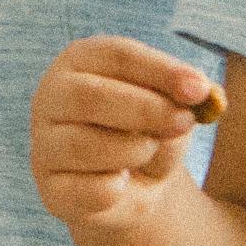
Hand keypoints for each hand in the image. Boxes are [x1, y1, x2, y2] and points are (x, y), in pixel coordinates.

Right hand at [30, 34, 226, 232]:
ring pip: (83, 144)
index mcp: (81, 61)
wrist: (133, 186)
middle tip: (184, 122)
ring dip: (133, 150)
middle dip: (146, 110)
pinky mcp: (50, 188)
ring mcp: (44, 144)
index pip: (116, 55)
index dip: (161, 71)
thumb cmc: (149, 131)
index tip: (199, 89)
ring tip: (149, 152)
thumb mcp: (171, 109)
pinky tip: (123, 183)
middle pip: (89, 97)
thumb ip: (182, 100)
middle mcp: (51, 97)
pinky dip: (115, 188)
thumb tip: (201, 94)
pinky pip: (84, 189)